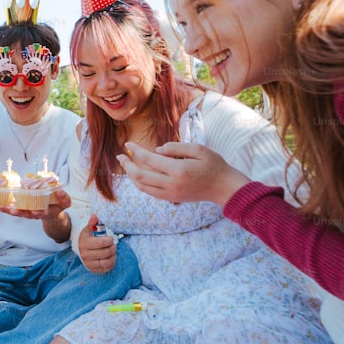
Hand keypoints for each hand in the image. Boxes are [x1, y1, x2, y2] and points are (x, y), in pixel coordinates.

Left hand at [0, 188, 70, 219]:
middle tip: (14, 211)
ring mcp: (28, 212)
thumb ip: (64, 198)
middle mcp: (35, 213)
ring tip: (0, 208)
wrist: (52, 209)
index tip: (36, 212)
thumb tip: (60, 191)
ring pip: (18, 212)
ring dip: (9, 211)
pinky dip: (5, 208)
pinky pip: (13, 209)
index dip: (39, 213)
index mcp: (46, 211)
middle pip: (27, 214)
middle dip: (20, 212)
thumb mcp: (65, 202)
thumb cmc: (58, 204)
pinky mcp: (22, 208)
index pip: (42, 213)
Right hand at [78, 213, 116, 273]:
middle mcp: (85, 255)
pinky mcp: (92, 269)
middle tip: (114, 244)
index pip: (100, 243)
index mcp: (84, 243)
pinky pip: (106, 269)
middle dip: (113, 248)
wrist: (80, 247)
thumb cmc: (87, 236)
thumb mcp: (88, 229)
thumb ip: (92, 223)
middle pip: (105, 253)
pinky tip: (111, 257)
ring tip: (114, 251)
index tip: (111, 238)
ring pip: (107, 262)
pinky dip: (112, 263)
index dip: (109, 241)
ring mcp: (88, 263)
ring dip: (113, 256)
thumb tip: (95, 216)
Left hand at [116, 141, 249, 206]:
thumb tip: (156, 151)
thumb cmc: (214, 165)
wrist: (223, 187)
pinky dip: (141, 184)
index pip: (149, 159)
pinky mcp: (172, 199)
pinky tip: (138, 176)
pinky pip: (150, 193)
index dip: (136, 151)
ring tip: (127, 166)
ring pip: (143, 187)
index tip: (128, 144)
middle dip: (127, 165)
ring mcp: (171, 194)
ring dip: (131, 176)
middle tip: (119, 156)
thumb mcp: (198, 149)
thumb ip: (176, 148)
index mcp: (178, 170)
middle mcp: (171, 184)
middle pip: (140, 176)